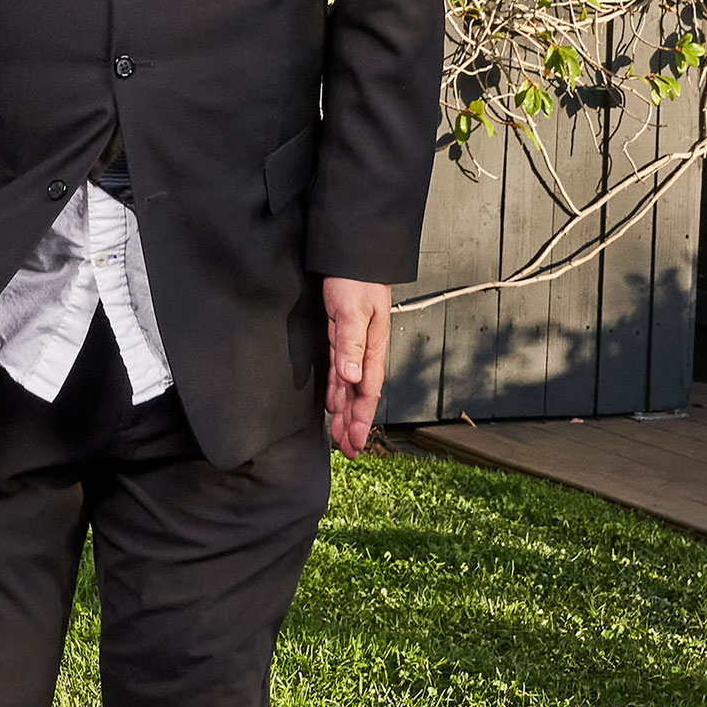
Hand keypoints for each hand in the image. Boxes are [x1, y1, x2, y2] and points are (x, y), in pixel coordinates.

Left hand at [322, 278, 390, 457]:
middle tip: (347, 452)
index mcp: (374, 349)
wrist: (351, 254)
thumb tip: (352, 380)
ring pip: (348, 388)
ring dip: (344, 412)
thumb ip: (352, 344)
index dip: (361, 420)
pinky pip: (339, 372)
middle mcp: (366, 352)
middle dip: (353, 425)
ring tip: (340, 437)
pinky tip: (333, 404)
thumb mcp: (353, 311)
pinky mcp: (340, 338)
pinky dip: (336, 391)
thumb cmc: (356, 278)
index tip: (356, 444)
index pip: (367, 392)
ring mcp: (353, 346)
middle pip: (359, 396)